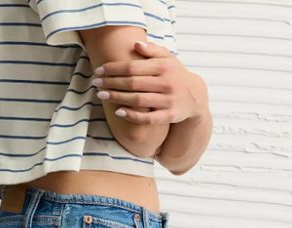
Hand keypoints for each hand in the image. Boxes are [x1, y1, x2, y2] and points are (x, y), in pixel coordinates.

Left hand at [92, 39, 208, 127]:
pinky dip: (132, 115)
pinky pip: (148, 118)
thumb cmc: (175, 75)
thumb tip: (136, 45)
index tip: (99, 71)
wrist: (195, 97)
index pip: (133, 67)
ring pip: (138, 100)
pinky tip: (119, 112)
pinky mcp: (169, 115)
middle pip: (133, 83)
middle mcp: (166, 82)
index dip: (114, 69)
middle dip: (112, 83)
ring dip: (117, 98)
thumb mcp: (168, 59)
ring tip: (102, 96)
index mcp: (163, 66)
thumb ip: (153, 51)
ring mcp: (168, 100)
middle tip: (96, 84)